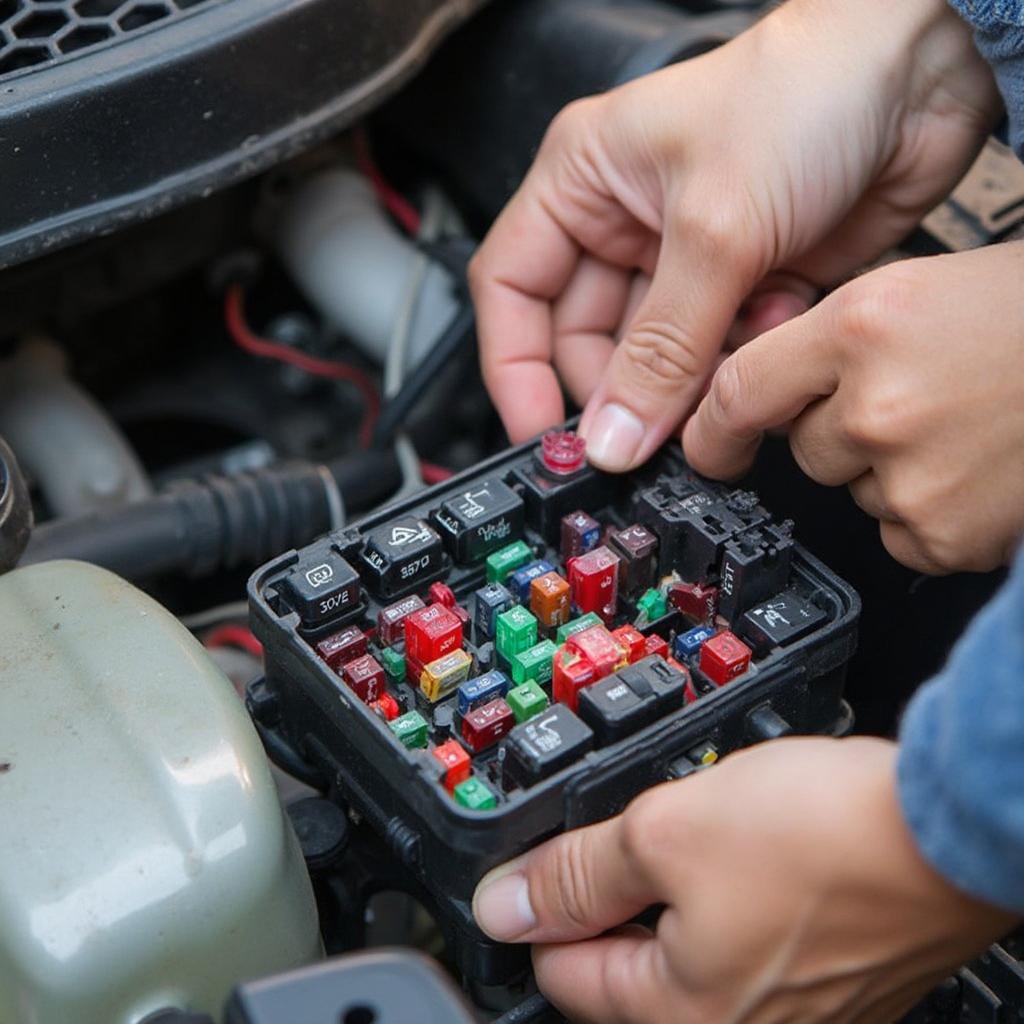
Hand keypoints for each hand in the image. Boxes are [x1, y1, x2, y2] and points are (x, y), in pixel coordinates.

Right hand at [469, 0, 997, 470]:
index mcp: (581, 183)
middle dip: (621, 387)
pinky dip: (744, 357)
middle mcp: (623, 224)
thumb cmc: (806, 90)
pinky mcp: (741, 285)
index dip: (515, 368)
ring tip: (734, 350)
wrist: (923, 75)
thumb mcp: (713, 228)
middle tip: (649, 430)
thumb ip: (661, 349)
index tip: (540, 434)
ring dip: (693, 376)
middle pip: (585, 340)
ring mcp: (684, 260)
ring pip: (657, 360)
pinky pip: (718, 357)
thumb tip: (614, 436)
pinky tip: (776, 316)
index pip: (511, 291)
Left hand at [472, 738, 1015, 1023]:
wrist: (943, 826)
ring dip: (670, 891)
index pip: (564, 973)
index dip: (541, 904)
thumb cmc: (824, 836)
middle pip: (625, 967)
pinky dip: (724, 898)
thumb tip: (504, 904)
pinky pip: (742, 944)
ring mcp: (792, 1012)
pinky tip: (742, 851)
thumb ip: (576, 874)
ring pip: (685, 950)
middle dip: (611, 895)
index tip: (544, 858)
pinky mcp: (829, 981)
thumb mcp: (665, 833)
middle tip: (625, 830)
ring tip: (692, 832)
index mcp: (685, 1018)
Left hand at [683, 244, 1023, 573]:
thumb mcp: (914, 289)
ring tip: (962, 424)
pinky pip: (899, 535)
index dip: (714, 429)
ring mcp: (911, 477)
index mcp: (864, 325)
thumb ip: (824, 342)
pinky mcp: (945, 535)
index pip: (739, 393)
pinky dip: (928, 512)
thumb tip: (754, 403)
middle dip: (840, 431)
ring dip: (888, 470)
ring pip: (851, 492)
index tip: (707, 447)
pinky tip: (976, 469)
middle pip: (802, 449)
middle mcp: (878, 404)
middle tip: (918, 395)